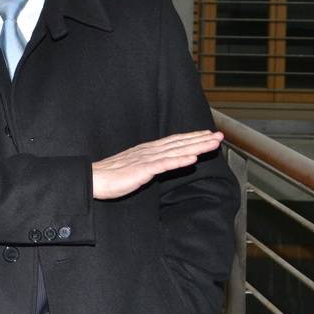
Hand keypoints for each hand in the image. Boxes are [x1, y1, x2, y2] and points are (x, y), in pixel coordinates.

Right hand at [92, 130, 224, 199]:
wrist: (94, 179)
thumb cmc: (111, 176)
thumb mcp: (134, 167)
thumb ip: (149, 164)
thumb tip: (162, 162)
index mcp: (146, 150)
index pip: (173, 141)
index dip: (191, 137)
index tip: (207, 134)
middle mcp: (148, 151)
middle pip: (179, 143)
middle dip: (200, 139)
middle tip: (219, 135)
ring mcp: (146, 159)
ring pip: (176, 151)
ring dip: (196, 146)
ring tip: (212, 143)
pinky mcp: (142, 170)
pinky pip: (164, 164)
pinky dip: (179, 160)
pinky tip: (192, 158)